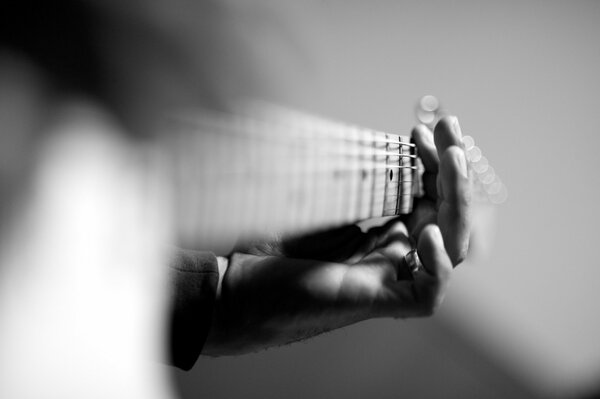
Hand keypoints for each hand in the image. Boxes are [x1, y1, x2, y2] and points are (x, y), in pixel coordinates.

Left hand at [203, 116, 471, 355]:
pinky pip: (427, 292)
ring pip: (450, 249)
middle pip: (445, 216)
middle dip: (453, 168)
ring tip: (452, 158)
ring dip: (457, 203)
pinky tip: (429, 233)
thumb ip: (353, 181)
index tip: (421, 127)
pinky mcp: (375, 304)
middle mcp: (388, 257)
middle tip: (449, 124)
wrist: (230, 288)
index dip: (432, 162)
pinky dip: (437, 264)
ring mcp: (385, 281)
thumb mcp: (315, 200)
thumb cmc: (264, 247)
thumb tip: (380, 149)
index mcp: (378, 236)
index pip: (426, 197)